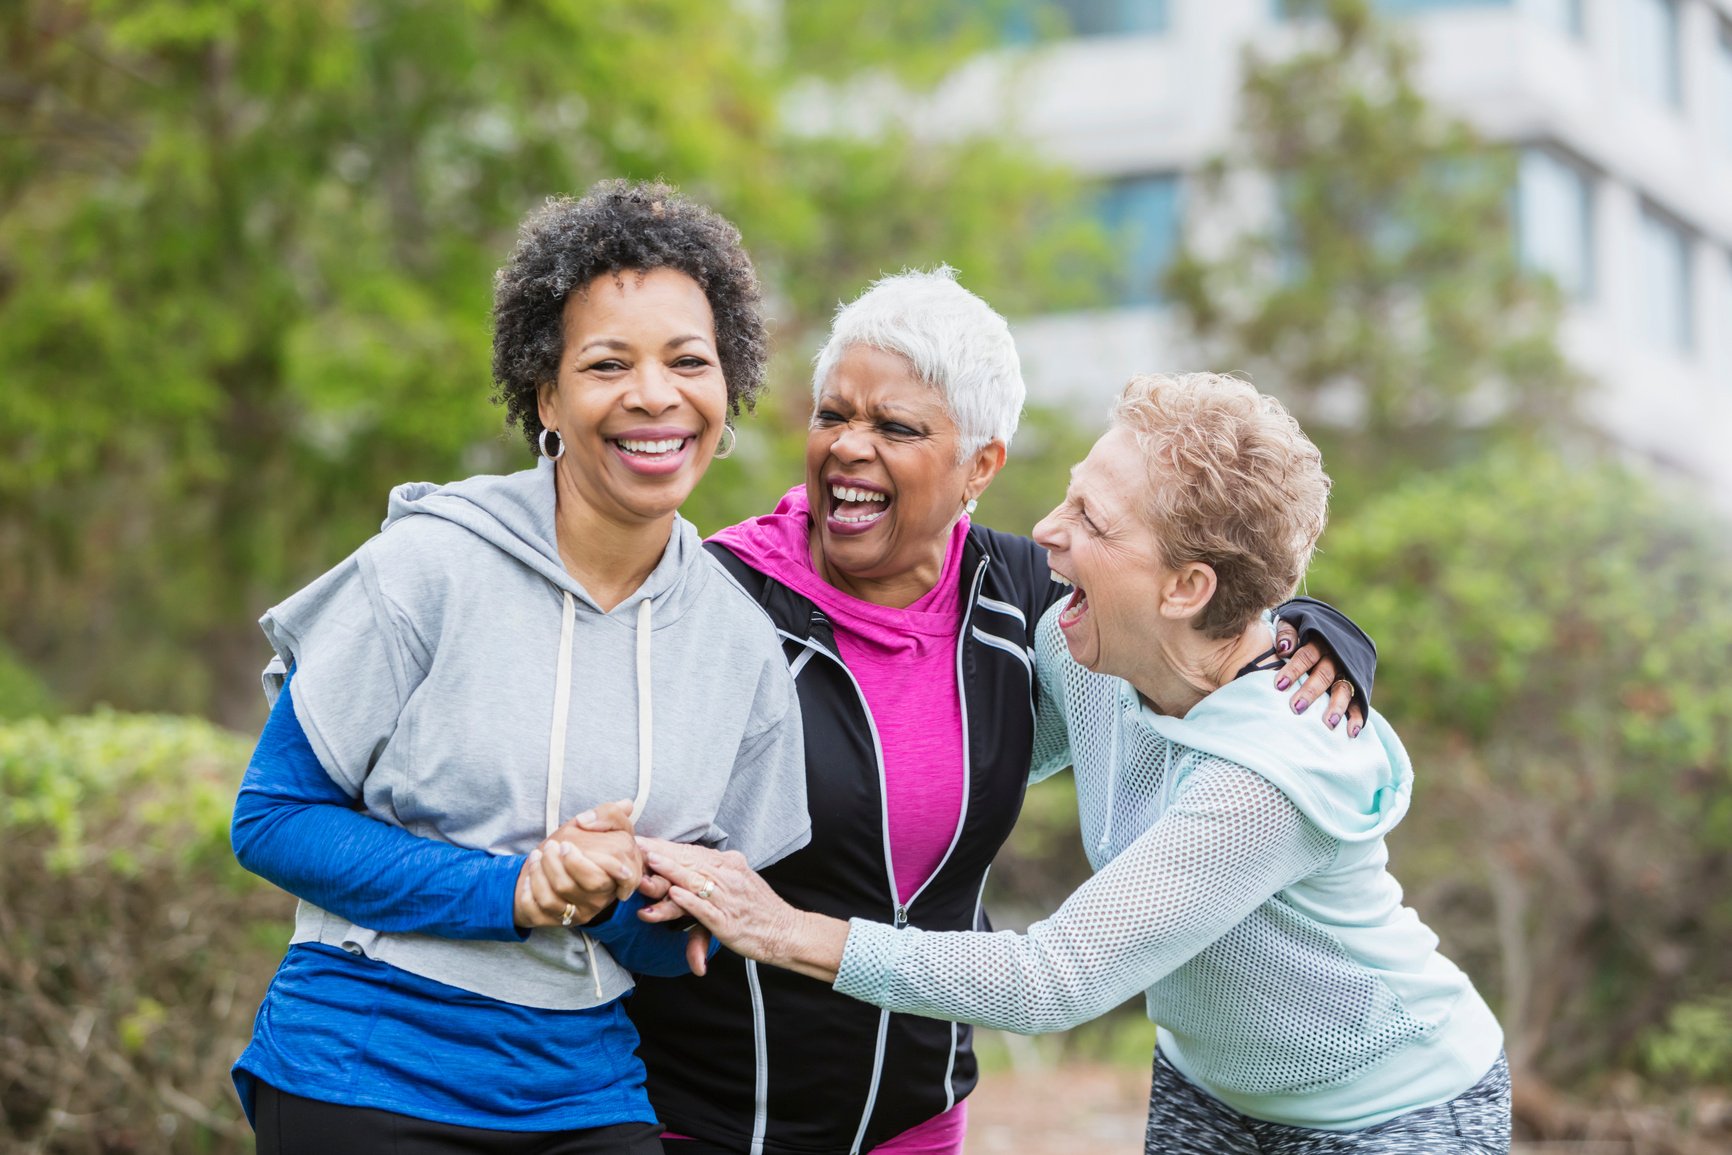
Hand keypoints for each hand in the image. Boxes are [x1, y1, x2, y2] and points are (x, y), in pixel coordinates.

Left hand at [513, 800, 642, 929]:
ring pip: (557, 898)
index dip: (593, 863)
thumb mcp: (604, 823)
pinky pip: (540, 910)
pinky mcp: (561, 921)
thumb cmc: (586, 843)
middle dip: (560, 862)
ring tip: (537, 855)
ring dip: (541, 873)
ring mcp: (582, 911)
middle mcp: (603, 896)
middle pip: (586, 885)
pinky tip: (529, 875)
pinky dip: (529, 890)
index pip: (621, 877)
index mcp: (621, 874)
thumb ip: (610, 814)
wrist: (560, 865)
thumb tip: (592, 819)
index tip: (567, 846)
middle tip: (551, 846)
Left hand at [636, 837, 845, 982]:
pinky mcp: (728, 922)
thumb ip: (715, 877)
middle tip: (637, 844)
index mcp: (731, 865)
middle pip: (690, 861)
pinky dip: (690, 900)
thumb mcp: (739, 884)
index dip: (667, 845)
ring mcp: (729, 898)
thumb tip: (692, 873)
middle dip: (662, 853)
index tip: (644, 839)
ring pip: (696, 880)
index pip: (693, 852)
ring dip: (672, 870)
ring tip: (651, 861)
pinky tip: (674, 893)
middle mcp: (730, 876)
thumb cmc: (761, 911)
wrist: (787, 931)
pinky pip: (706, 908)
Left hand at [1273, 621, 1364, 736]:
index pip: (1307, 655)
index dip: (1294, 669)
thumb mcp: (1293, 623)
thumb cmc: (1299, 633)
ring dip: (1336, 706)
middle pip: (1324, 674)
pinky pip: (1359, 702)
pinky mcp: (1356, 686)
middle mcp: (1336, 657)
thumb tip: (1283, 648)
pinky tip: (1351, 731)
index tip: (1279, 685)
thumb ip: (1287, 632)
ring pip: (1343, 689)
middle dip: (1311, 691)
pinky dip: (1356, 716)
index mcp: (1320, 640)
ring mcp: (1348, 672)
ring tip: (1328, 724)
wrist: (1324, 633)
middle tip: (1296, 708)